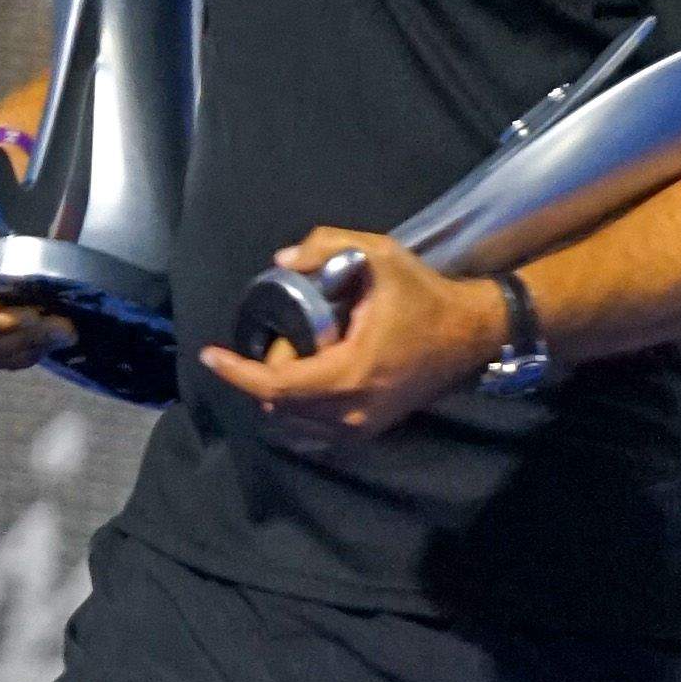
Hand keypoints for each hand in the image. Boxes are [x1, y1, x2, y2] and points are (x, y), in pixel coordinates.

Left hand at [197, 228, 505, 445]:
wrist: (471, 334)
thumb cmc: (423, 295)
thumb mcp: (379, 255)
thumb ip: (326, 246)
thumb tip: (280, 262)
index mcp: (349, 373)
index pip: (276, 386)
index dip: (237, 372)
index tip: (209, 354)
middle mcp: (352, 411)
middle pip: (279, 408)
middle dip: (259, 377)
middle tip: (268, 342)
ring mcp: (362, 427)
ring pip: (293, 427)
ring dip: (275, 397)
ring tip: (283, 360)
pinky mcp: (370, 430)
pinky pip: (315, 435)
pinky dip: (295, 414)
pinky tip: (297, 385)